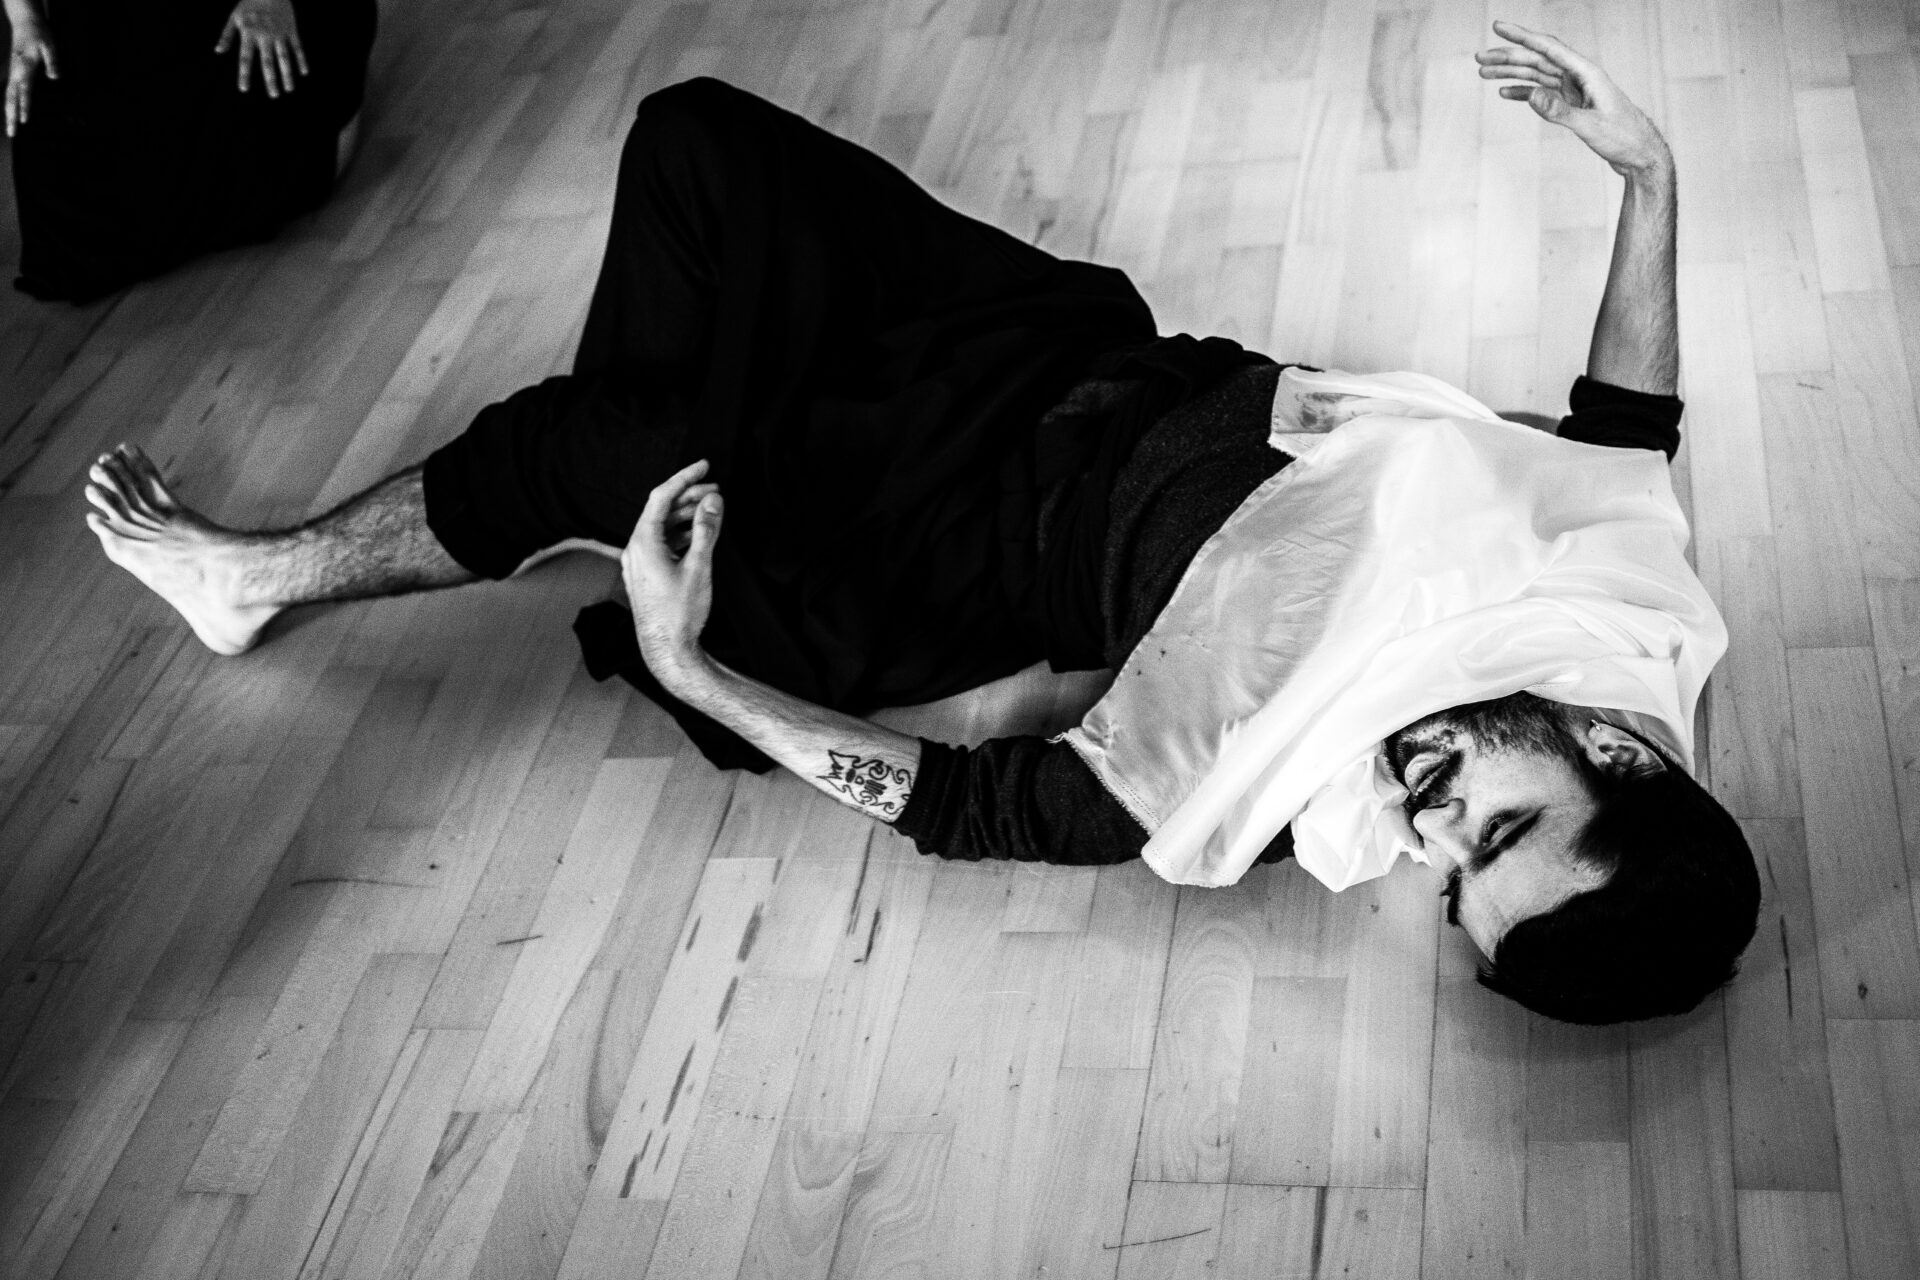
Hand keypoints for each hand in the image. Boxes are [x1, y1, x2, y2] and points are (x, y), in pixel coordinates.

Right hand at [6, 10, 55, 136]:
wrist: (26, 23)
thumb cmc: (39, 34)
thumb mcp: (50, 46)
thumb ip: (53, 62)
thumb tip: (54, 77)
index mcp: (24, 68)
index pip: (25, 92)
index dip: (25, 107)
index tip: (25, 120)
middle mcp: (16, 73)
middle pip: (11, 99)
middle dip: (11, 117)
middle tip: (12, 134)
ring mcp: (13, 73)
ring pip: (8, 97)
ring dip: (9, 113)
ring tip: (10, 129)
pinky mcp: (14, 73)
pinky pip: (10, 92)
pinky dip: (10, 104)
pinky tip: (12, 114)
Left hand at [216, 0, 307, 97]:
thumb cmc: (249, 3)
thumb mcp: (234, 17)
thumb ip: (226, 35)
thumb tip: (218, 51)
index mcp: (249, 34)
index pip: (246, 58)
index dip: (244, 74)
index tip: (244, 89)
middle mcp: (265, 36)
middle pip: (268, 62)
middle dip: (271, 79)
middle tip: (274, 96)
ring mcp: (280, 34)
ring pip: (284, 57)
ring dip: (287, 74)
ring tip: (289, 90)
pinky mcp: (291, 30)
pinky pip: (297, 47)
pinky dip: (301, 59)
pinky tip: (304, 72)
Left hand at [621, 459, 723, 684]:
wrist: (667, 651)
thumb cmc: (682, 613)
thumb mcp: (699, 567)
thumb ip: (706, 530)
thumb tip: (713, 501)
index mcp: (643, 543)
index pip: (661, 497)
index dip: (684, 477)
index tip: (704, 465)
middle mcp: (634, 550)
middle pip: (660, 511)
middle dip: (689, 497)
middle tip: (716, 490)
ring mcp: (637, 563)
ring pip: (661, 528)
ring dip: (686, 516)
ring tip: (712, 511)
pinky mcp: (644, 575)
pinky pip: (660, 544)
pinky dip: (679, 534)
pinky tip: (698, 535)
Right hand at [1476, 20, 1670, 177]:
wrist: (1639, 154)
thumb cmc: (1623, 137)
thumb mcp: (1590, 126)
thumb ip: (1559, 111)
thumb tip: (1531, 95)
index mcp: (1587, 73)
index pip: (1549, 48)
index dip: (1522, 36)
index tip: (1499, 27)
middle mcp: (1580, 76)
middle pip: (1538, 59)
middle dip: (1508, 56)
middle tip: (1480, 58)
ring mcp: (1575, 89)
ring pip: (1537, 74)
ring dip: (1511, 73)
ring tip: (1484, 73)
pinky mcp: (1572, 103)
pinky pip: (1543, 92)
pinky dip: (1524, 91)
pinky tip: (1505, 92)